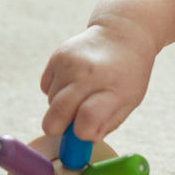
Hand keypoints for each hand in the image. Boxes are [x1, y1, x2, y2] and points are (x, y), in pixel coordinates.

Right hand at [38, 18, 156, 141]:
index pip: (88, 118)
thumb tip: (80, 140)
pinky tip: (73, 81)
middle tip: (71, 125)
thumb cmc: (127, 75)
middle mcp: (89, 74)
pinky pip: (46, 87)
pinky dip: (56, 90)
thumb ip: (106, 124)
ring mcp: (70, 64)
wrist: (122, 34)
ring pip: (51, 102)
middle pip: (58, 114)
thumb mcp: (129, 102)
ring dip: (62, 106)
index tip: (83, 134)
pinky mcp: (57, 56)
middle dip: (59, 128)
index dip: (81, 133)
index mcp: (113, 89)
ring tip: (82, 93)